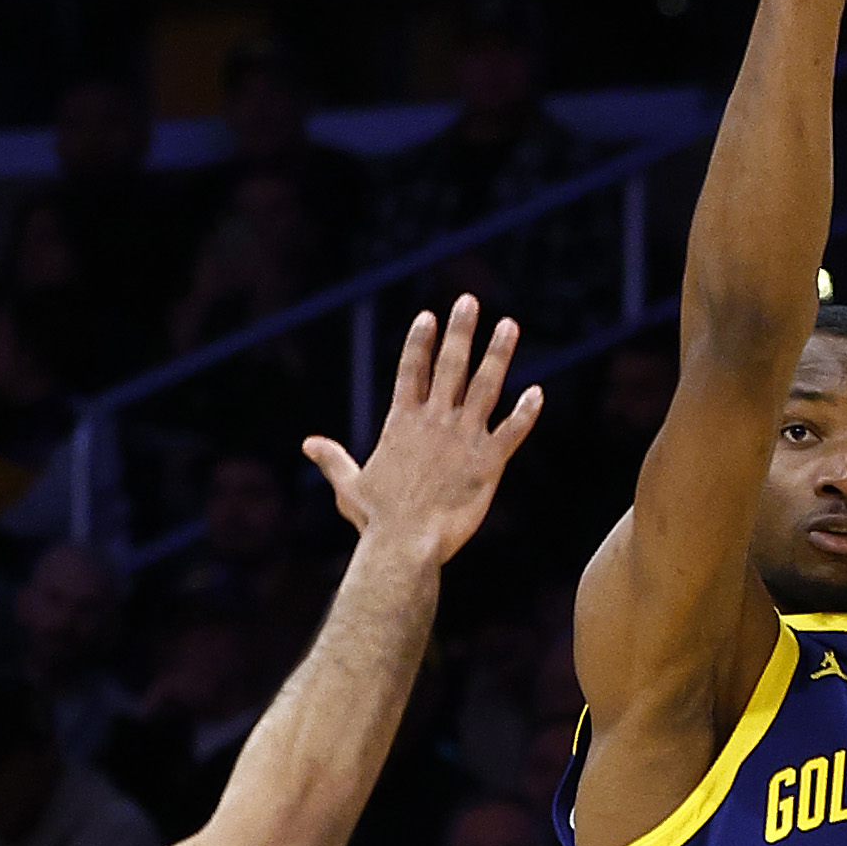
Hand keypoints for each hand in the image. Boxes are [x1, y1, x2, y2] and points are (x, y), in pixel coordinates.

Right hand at [300, 296, 541, 567]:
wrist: (406, 544)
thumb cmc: (376, 520)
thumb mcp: (348, 485)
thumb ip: (333, 459)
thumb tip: (308, 444)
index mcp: (401, 423)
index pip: (410, 371)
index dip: (420, 342)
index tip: (428, 316)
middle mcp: (434, 422)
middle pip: (449, 366)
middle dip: (460, 331)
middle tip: (469, 301)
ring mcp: (463, 439)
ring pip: (485, 386)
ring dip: (498, 354)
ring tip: (509, 325)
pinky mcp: (488, 463)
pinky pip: (512, 432)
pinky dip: (526, 412)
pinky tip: (538, 393)